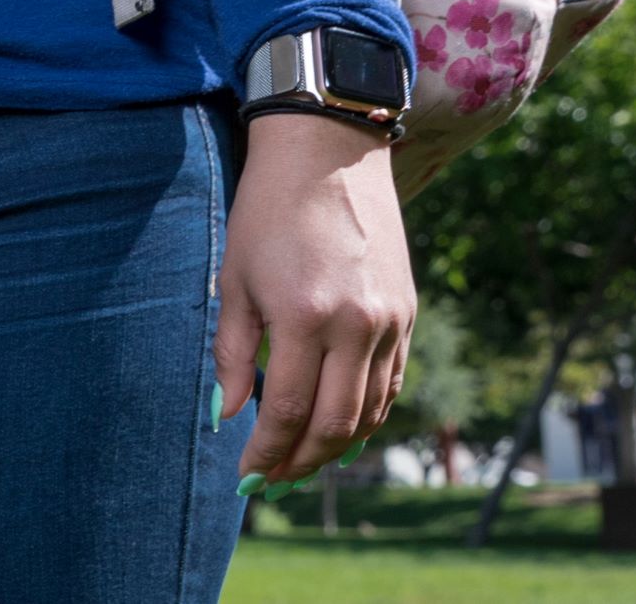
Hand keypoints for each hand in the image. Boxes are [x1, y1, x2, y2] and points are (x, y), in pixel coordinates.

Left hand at [215, 112, 412, 489]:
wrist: (329, 155)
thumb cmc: (266, 211)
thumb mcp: (234, 277)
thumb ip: (232, 352)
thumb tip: (227, 414)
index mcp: (304, 317)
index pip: (289, 411)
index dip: (267, 451)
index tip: (247, 475)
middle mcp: (357, 327)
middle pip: (336, 425)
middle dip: (302, 462)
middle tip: (273, 480)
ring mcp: (390, 323)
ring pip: (370, 412)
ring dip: (338, 448)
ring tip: (302, 462)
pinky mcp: (408, 315)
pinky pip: (390, 383)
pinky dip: (367, 413)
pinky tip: (340, 426)